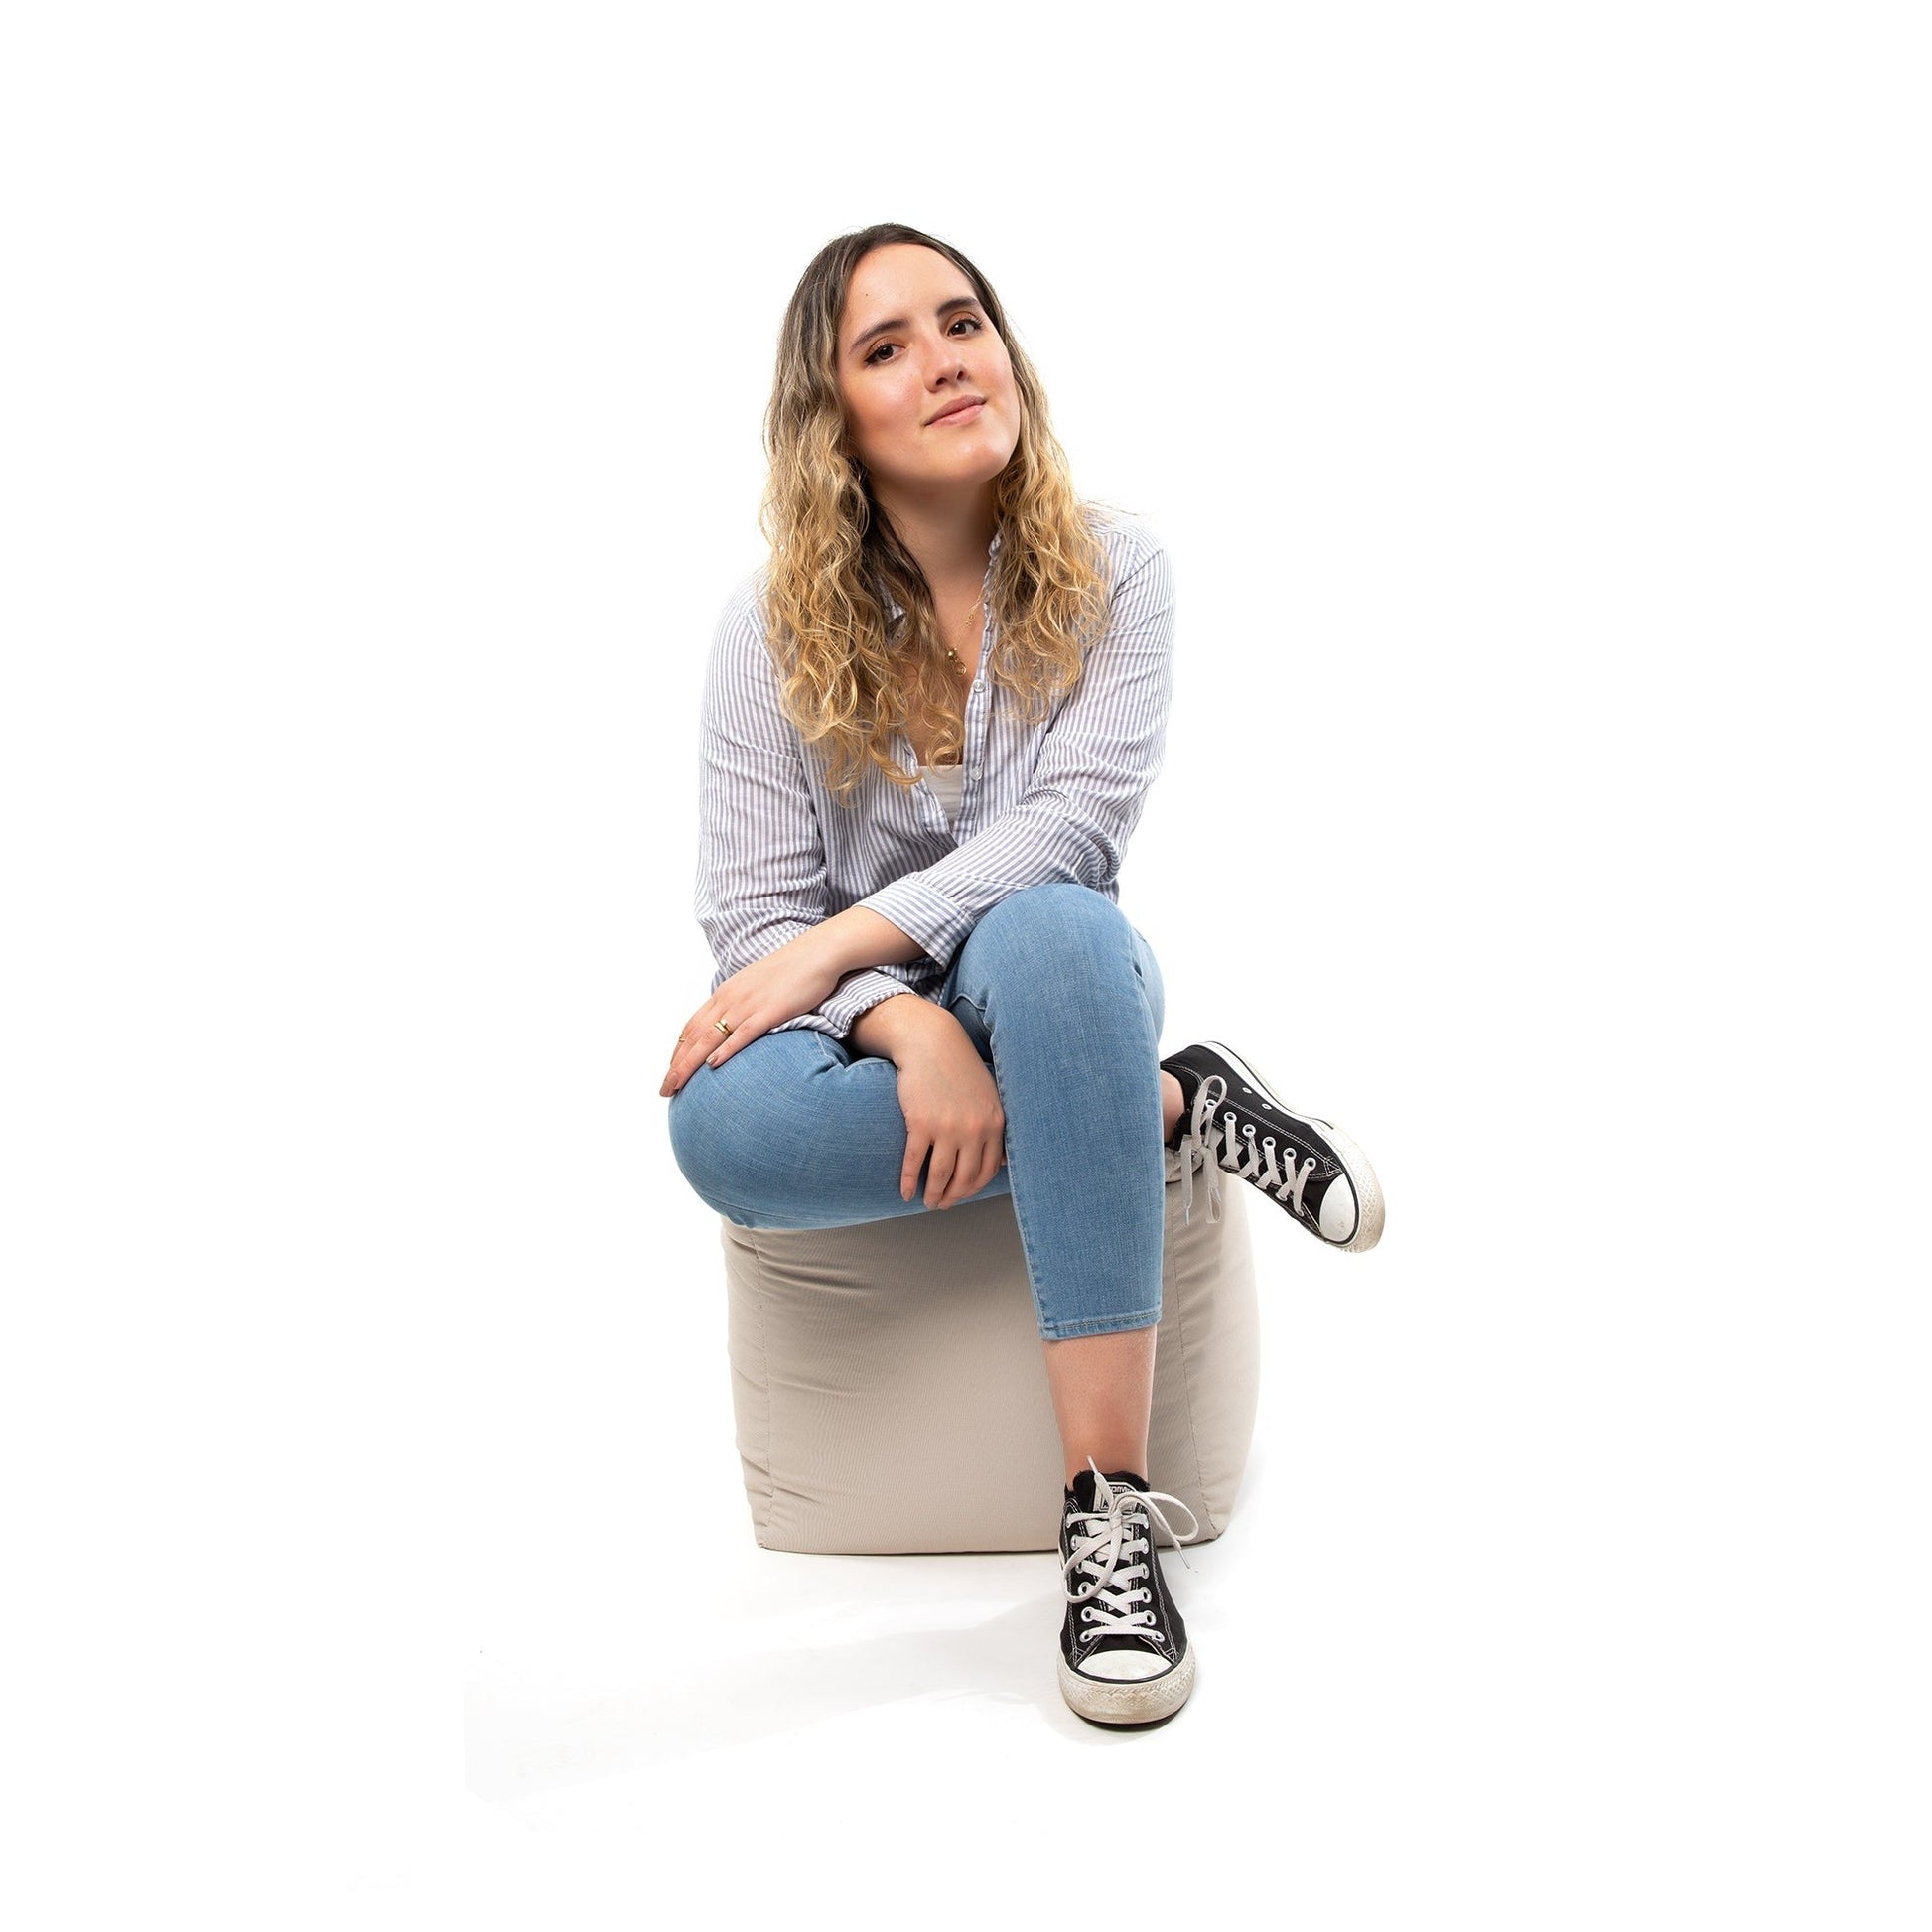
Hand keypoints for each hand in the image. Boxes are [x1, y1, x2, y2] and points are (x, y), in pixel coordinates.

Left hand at [660, 931, 842, 1096]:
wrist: (817, 952)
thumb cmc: (791, 971)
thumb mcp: (757, 987)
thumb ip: (742, 1005)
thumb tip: (735, 1026)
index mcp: (725, 993)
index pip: (692, 1026)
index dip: (678, 1051)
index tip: (671, 1072)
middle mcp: (730, 998)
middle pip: (694, 1035)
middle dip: (677, 1064)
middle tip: (665, 1089)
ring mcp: (748, 1004)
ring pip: (710, 1037)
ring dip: (690, 1063)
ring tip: (677, 1085)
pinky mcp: (770, 1010)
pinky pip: (743, 1033)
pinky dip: (726, 1049)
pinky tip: (713, 1064)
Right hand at [885, 1008, 1006, 1210]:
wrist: (931, 1043)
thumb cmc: (959, 1068)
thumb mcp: (989, 1095)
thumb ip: (997, 1127)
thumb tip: (1004, 1162)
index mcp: (994, 1123)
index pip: (987, 1170)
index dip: (973, 1188)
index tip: (962, 1195)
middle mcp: (974, 1129)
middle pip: (965, 1177)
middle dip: (953, 1197)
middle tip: (942, 1205)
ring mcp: (947, 1127)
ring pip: (940, 1175)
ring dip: (933, 1195)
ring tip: (927, 1203)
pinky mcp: (920, 1123)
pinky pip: (915, 1162)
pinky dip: (909, 1182)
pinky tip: (906, 1193)